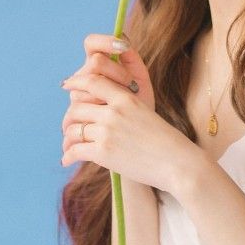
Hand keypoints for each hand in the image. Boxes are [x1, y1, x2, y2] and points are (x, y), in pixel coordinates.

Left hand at [60, 36, 198, 194]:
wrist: (177, 163)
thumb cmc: (165, 140)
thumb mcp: (146, 112)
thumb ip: (125, 105)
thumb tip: (107, 105)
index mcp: (126, 98)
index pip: (92, 82)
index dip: (76, 82)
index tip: (67, 85)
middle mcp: (113, 112)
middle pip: (77, 107)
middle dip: (68, 118)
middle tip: (67, 126)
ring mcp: (107, 132)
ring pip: (74, 129)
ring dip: (67, 138)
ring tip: (68, 146)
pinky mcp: (103, 153)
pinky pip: (75, 150)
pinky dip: (68, 156)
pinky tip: (67, 160)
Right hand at [63, 33, 155, 112]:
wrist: (134, 131)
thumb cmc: (137, 101)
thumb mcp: (139, 78)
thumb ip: (132, 58)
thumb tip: (123, 38)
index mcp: (97, 63)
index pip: (91, 43)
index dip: (105, 41)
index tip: (124, 46)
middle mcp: (83, 76)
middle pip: (95, 62)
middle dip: (119, 72)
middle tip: (133, 86)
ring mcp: (76, 94)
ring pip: (92, 83)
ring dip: (115, 92)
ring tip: (126, 103)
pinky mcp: (74, 113)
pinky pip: (88, 103)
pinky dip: (107, 107)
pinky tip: (115, 112)